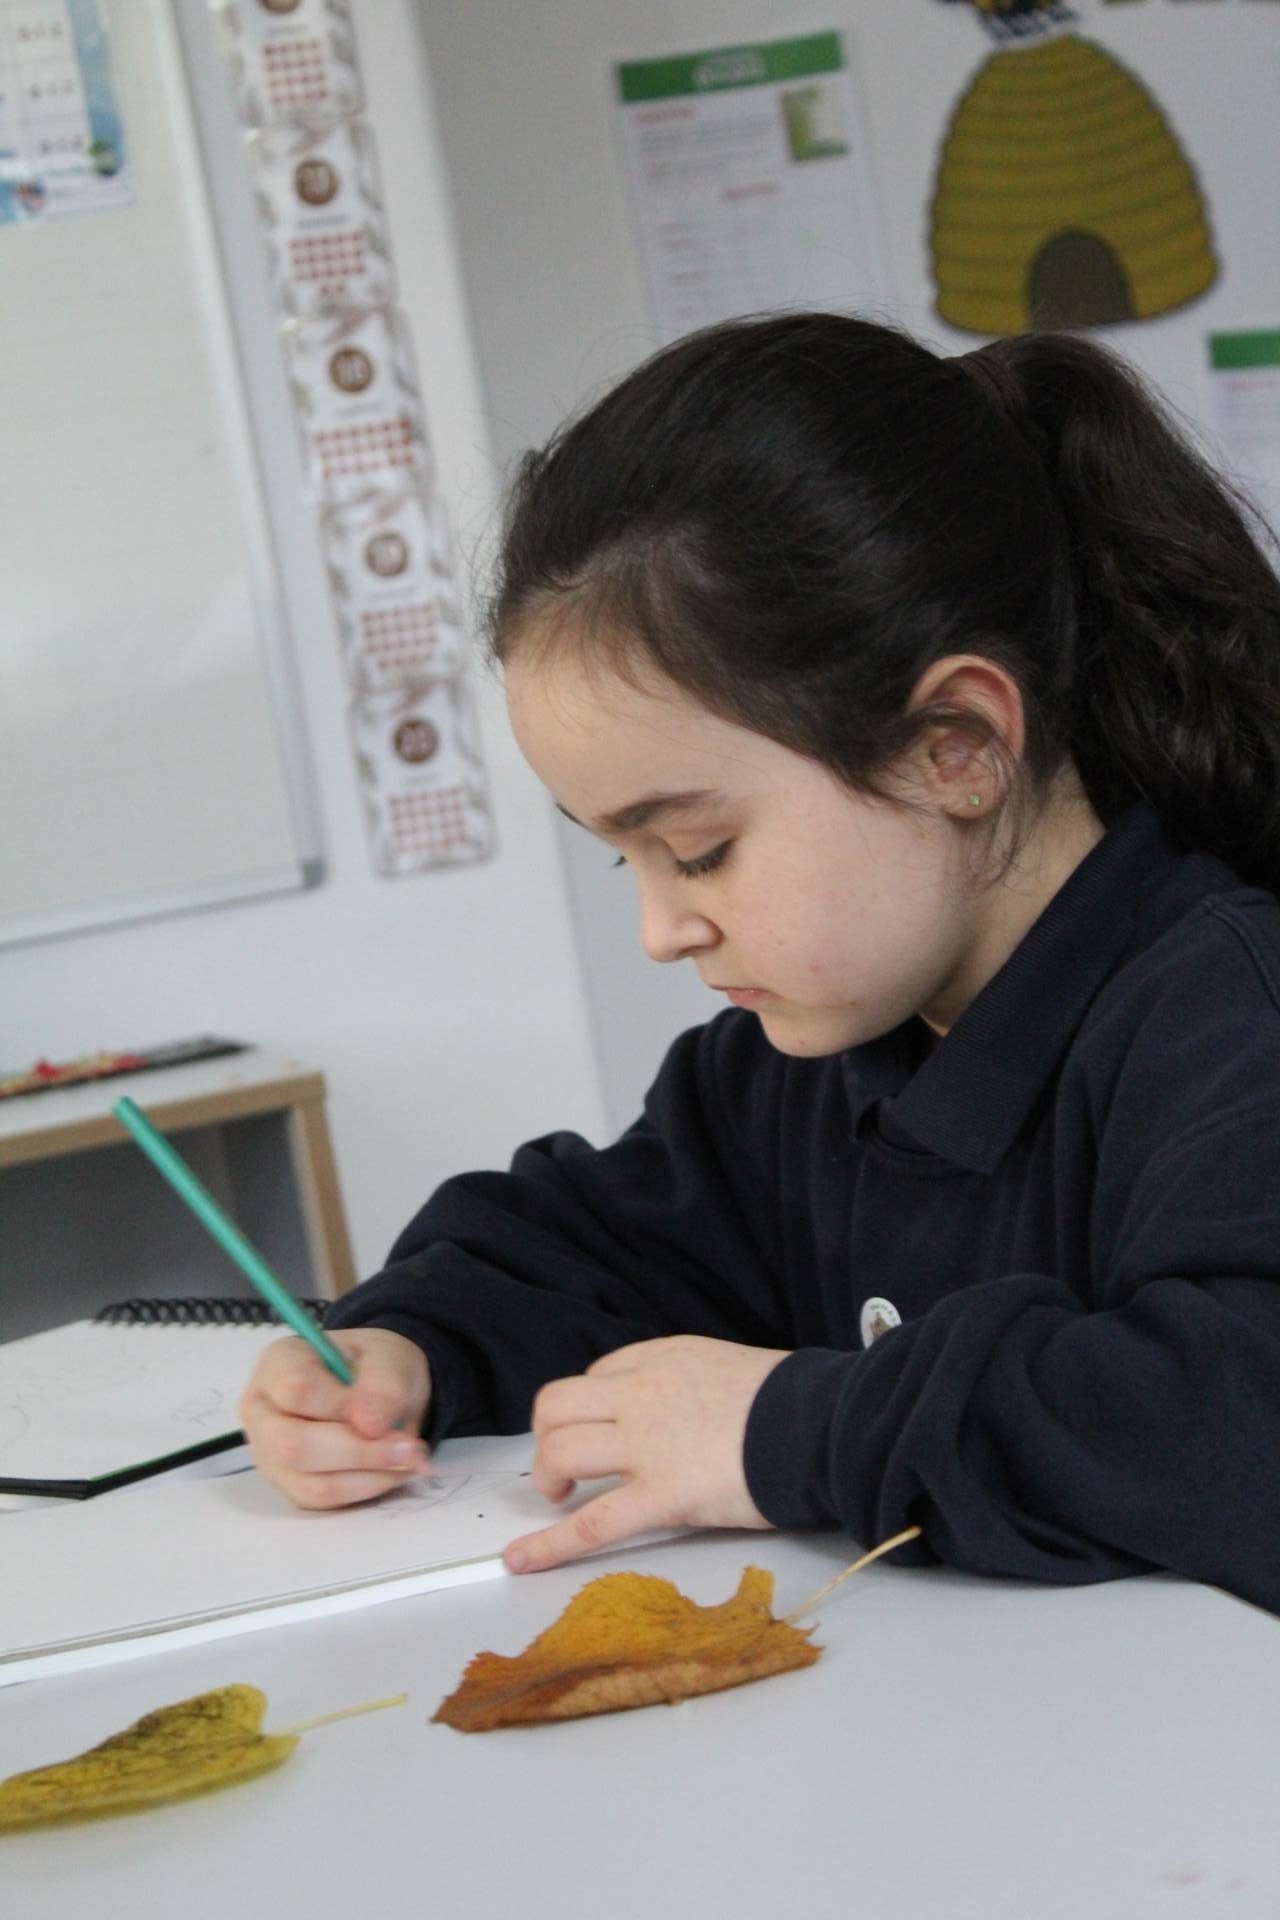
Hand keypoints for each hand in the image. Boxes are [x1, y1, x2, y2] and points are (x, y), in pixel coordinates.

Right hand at [239, 1327, 431, 1509]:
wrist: (379, 1390)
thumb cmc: (375, 1367)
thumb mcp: (390, 1358)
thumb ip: (383, 1384)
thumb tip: (370, 1425)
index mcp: (278, 1364)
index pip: (296, 1389)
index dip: (342, 1406)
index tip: (383, 1412)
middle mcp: (263, 1411)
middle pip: (292, 1445)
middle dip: (359, 1452)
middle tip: (410, 1448)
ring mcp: (270, 1454)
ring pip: (309, 1482)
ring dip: (369, 1475)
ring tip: (409, 1458)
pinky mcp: (291, 1485)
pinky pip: (324, 1501)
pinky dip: (366, 1489)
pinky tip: (394, 1470)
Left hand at [504, 1335, 788, 1572]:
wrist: (823, 1423)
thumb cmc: (792, 1402)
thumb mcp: (728, 1366)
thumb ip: (689, 1382)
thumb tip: (676, 1408)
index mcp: (662, 1359)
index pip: (598, 1376)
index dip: (592, 1408)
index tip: (603, 1429)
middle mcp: (643, 1393)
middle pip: (558, 1404)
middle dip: (550, 1435)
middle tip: (569, 1464)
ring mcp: (648, 1444)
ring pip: (561, 1449)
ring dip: (549, 1474)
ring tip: (562, 1495)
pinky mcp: (662, 1495)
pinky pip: (591, 1524)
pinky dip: (548, 1545)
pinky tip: (520, 1559)